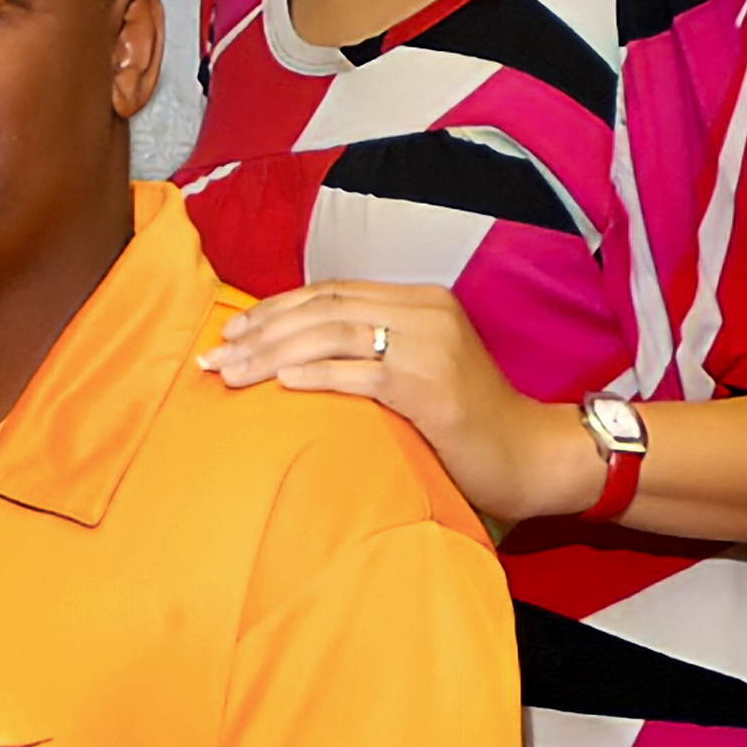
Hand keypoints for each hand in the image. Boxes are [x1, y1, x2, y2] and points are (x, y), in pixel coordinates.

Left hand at [199, 281, 596, 523]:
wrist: (529, 454)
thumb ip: (373, 350)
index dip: (276, 308)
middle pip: (324, 308)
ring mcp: (431, 346)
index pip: (331, 292)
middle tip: (217, 354)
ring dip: (274, 354)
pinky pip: (360, 373)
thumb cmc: (467, 421)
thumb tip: (297, 356)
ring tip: (232, 373)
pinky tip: (280, 384)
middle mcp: (425, 311)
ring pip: (333, 336)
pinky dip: (315, 376)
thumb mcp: (421, 368)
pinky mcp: (431, 387)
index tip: (233, 330)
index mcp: (420, 299)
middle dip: (262, 330)